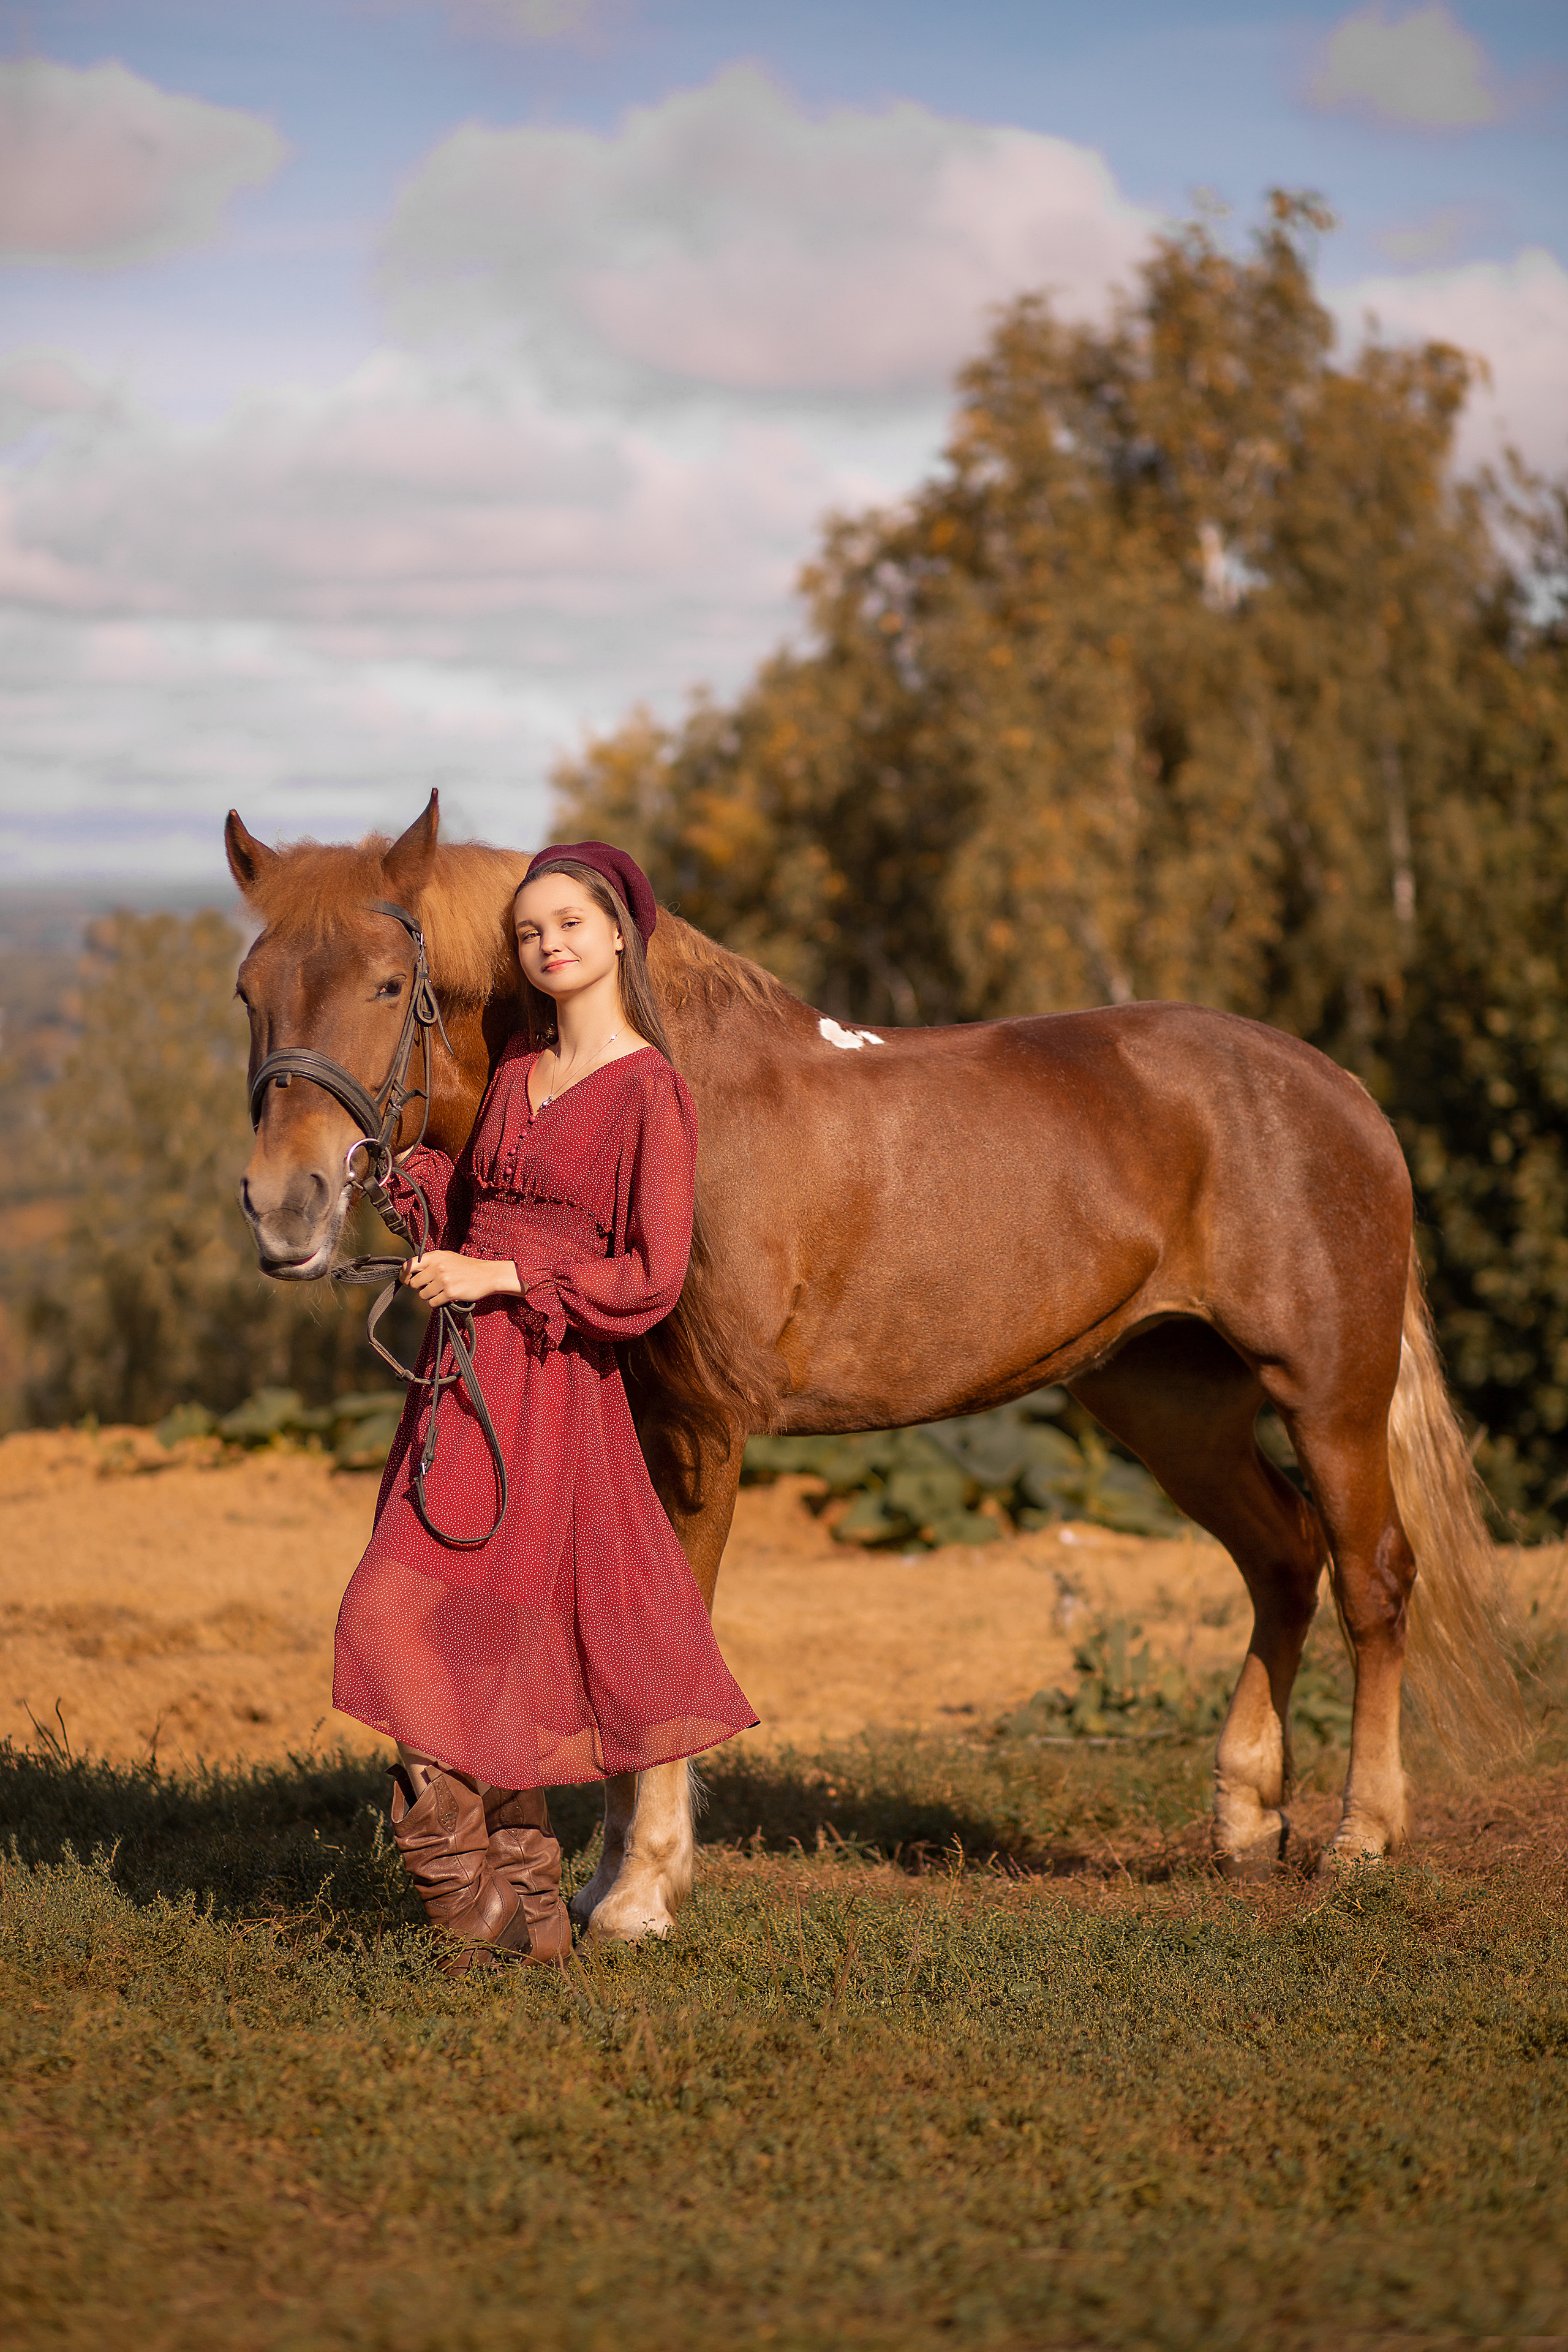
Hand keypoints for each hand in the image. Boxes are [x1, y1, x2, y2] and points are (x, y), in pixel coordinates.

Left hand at [400, 1251, 520, 1307]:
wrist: (487, 1275)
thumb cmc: (466, 1267)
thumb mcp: (447, 1258)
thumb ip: (430, 1262)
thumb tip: (409, 1271)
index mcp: (435, 1256)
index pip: (409, 1265)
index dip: (403, 1275)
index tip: (405, 1280)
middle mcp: (437, 1267)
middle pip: (414, 1283)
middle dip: (419, 1288)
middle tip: (430, 1287)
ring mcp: (444, 1280)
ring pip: (423, 1295)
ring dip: (430, 1296)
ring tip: (442, 1291)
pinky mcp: (450, 1293)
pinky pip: (433, 1303)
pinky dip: (438, 1303)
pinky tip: (447, 1297)